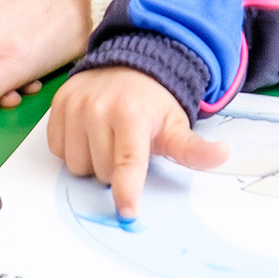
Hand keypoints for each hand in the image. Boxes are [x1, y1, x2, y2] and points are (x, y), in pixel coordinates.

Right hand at [47, 67, 227, 219]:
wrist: (127, 65)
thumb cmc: (152, 103)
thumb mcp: (176, 124)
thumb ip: (193, 149)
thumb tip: (222, 155)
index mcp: (132, 115)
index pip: (128, 161)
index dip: (127, 190)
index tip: (128, 212)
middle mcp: (99, 108)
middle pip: (102, 172)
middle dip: (114, 171)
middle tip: (125, 148)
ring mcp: (75, 106)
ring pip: (77, 165)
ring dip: (92, 162)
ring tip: (106, 140)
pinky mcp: (57, 105)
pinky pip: (58, 150)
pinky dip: (73, 149)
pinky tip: (88, 133)